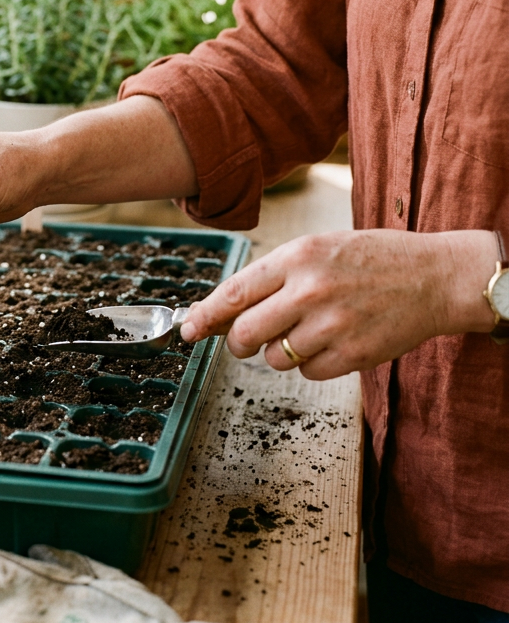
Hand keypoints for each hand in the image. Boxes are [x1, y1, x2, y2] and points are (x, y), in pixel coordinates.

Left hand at [179, 229, 498, 378]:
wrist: (434, 276)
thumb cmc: (370, 260)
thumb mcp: (316, 250)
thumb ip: (272, 277)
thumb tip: (225, 311)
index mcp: (296, 258)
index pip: (233, 294)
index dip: (203, 317)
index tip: (188, 330)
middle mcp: (309, 290)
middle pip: (245, 334)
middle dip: (238, 343)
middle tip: (246, 340)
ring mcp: (332, 325)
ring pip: (275, 358)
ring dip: (280, 352)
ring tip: (308, 331)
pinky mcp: (353, 353)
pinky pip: (309, 372)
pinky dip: (313, 364)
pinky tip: (333, 342)